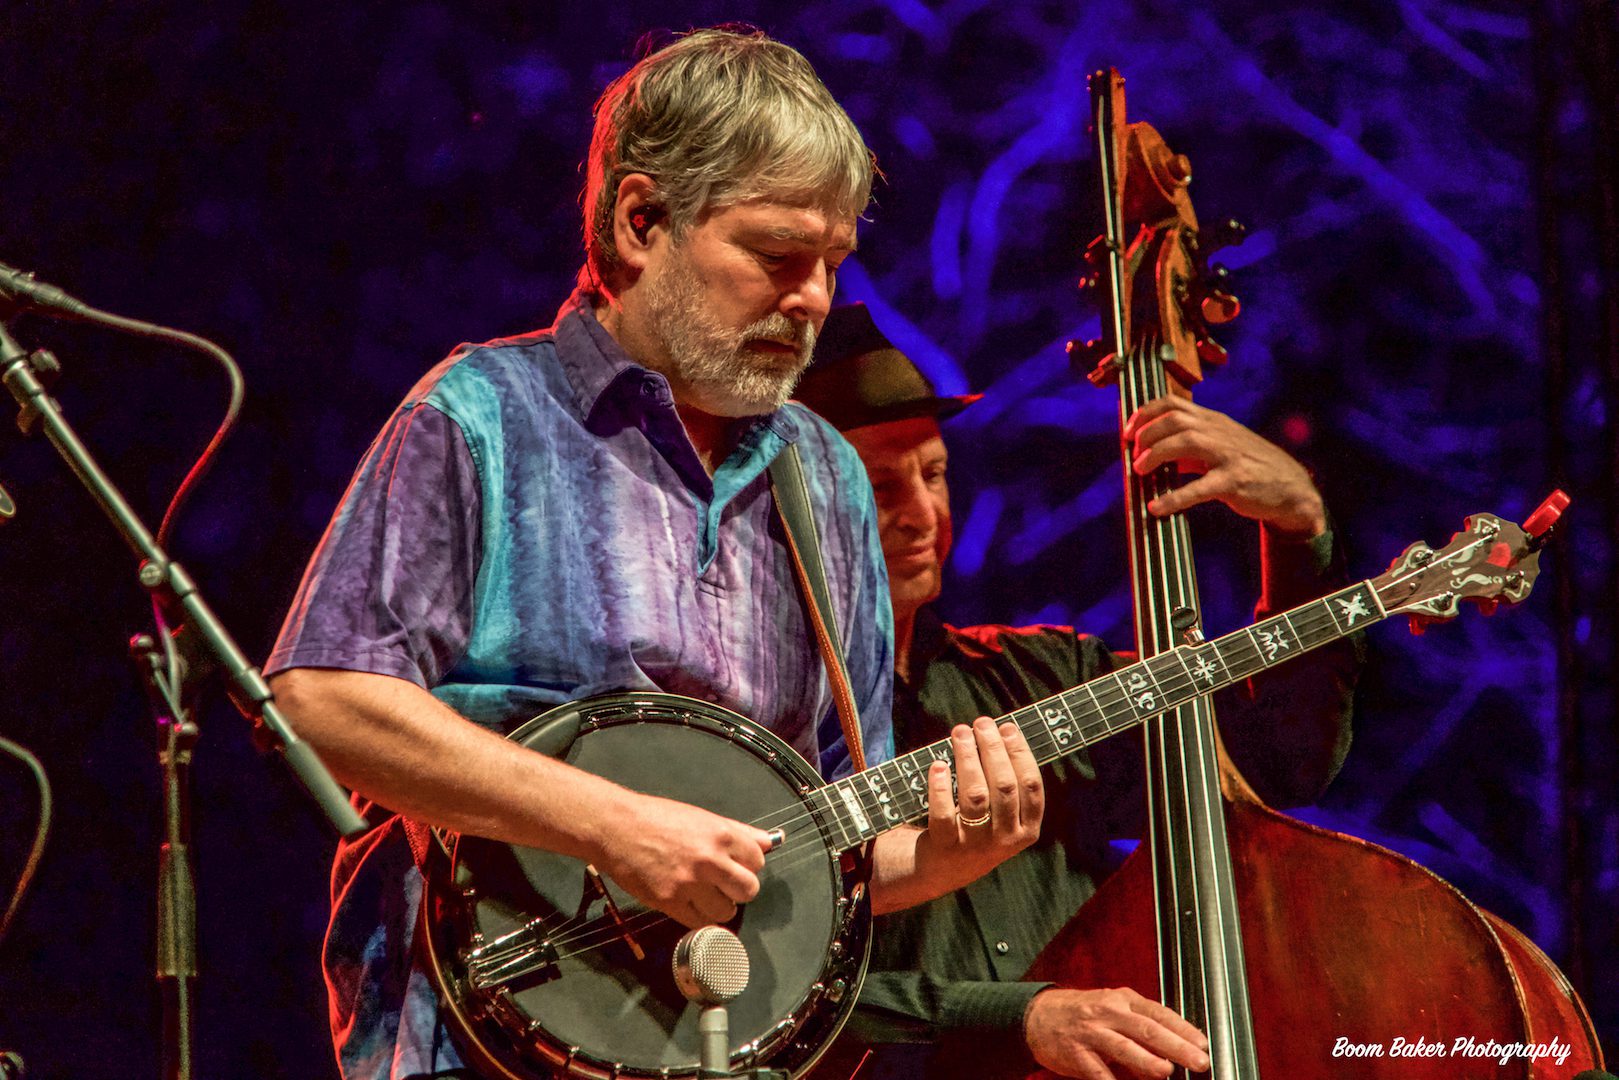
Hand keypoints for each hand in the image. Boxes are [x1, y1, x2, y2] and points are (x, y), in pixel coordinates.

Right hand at [592, 790, 775, 927]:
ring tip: (705, 895)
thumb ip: (738, 832)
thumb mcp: (701, 817)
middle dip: (739, 890)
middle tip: (725, 885)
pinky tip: (689, 903)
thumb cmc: (655, 818)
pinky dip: (698, 917)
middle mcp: (709, 859)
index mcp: (720, 834)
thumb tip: (768, 842)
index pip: (757, 862)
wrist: (615, 827)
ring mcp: (689, 883)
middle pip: (749, 890)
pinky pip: (699, 923)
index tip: (735, 866)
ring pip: (726, 912)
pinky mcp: (669, 902)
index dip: (747, 866)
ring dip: (719, 907)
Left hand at [914, 717, 1043, 892]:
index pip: (1031, 786)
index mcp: (1027, 829)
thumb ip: (1005, 782)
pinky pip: (944, 814)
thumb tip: (1000, 731)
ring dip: (968, 758)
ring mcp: (976, 845)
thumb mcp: (1001, 815)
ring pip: (975, 796)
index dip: (1021, 754)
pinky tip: (938, 765)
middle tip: (981, 723)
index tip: (1008, 727)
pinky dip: (940, 787)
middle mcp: (1005, 839)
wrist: (941, 869)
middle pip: (1004, 786)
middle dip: (993, 749)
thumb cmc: (975, 827)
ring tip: (960, 733)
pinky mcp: (946, 847)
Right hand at [1026, 987, 1209, 1078]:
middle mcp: (1107, 1012)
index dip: (1182, 1028)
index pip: (1158, 1013)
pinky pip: (1097, 1071)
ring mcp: (1091, 1032)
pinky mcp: (1076, 1053)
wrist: (1037, 1015)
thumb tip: (1172, 1050)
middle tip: (1198, 1060)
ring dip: (1147, 1060)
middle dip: (1175, 1045)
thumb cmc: (1081, 1013)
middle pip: (1146, 1028)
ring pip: (1123, 1047)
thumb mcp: (1113, 1010)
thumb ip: (1140, 1027)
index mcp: (1122, 1000)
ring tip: (1166, 1070)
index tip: (1202, 1043)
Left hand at [1124, 397, 1324, 538]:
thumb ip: (1188, 448)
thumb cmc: (1249, 467)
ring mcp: (1228, 455)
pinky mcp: (1235, 481)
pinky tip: (1157, 507)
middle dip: (1147, 434)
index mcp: (1213, 421)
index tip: (1128, 430)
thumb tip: (1151, 455)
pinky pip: (1200, 487)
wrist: (1291, 488)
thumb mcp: (1220, 447)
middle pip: (1175, 419)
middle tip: (1134, 454)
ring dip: (1156, 455)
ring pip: (1186, 442)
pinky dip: (1174, 497)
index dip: (1145, 413)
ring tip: (1140, 470)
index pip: (1173, 403)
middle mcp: (1219, 432)